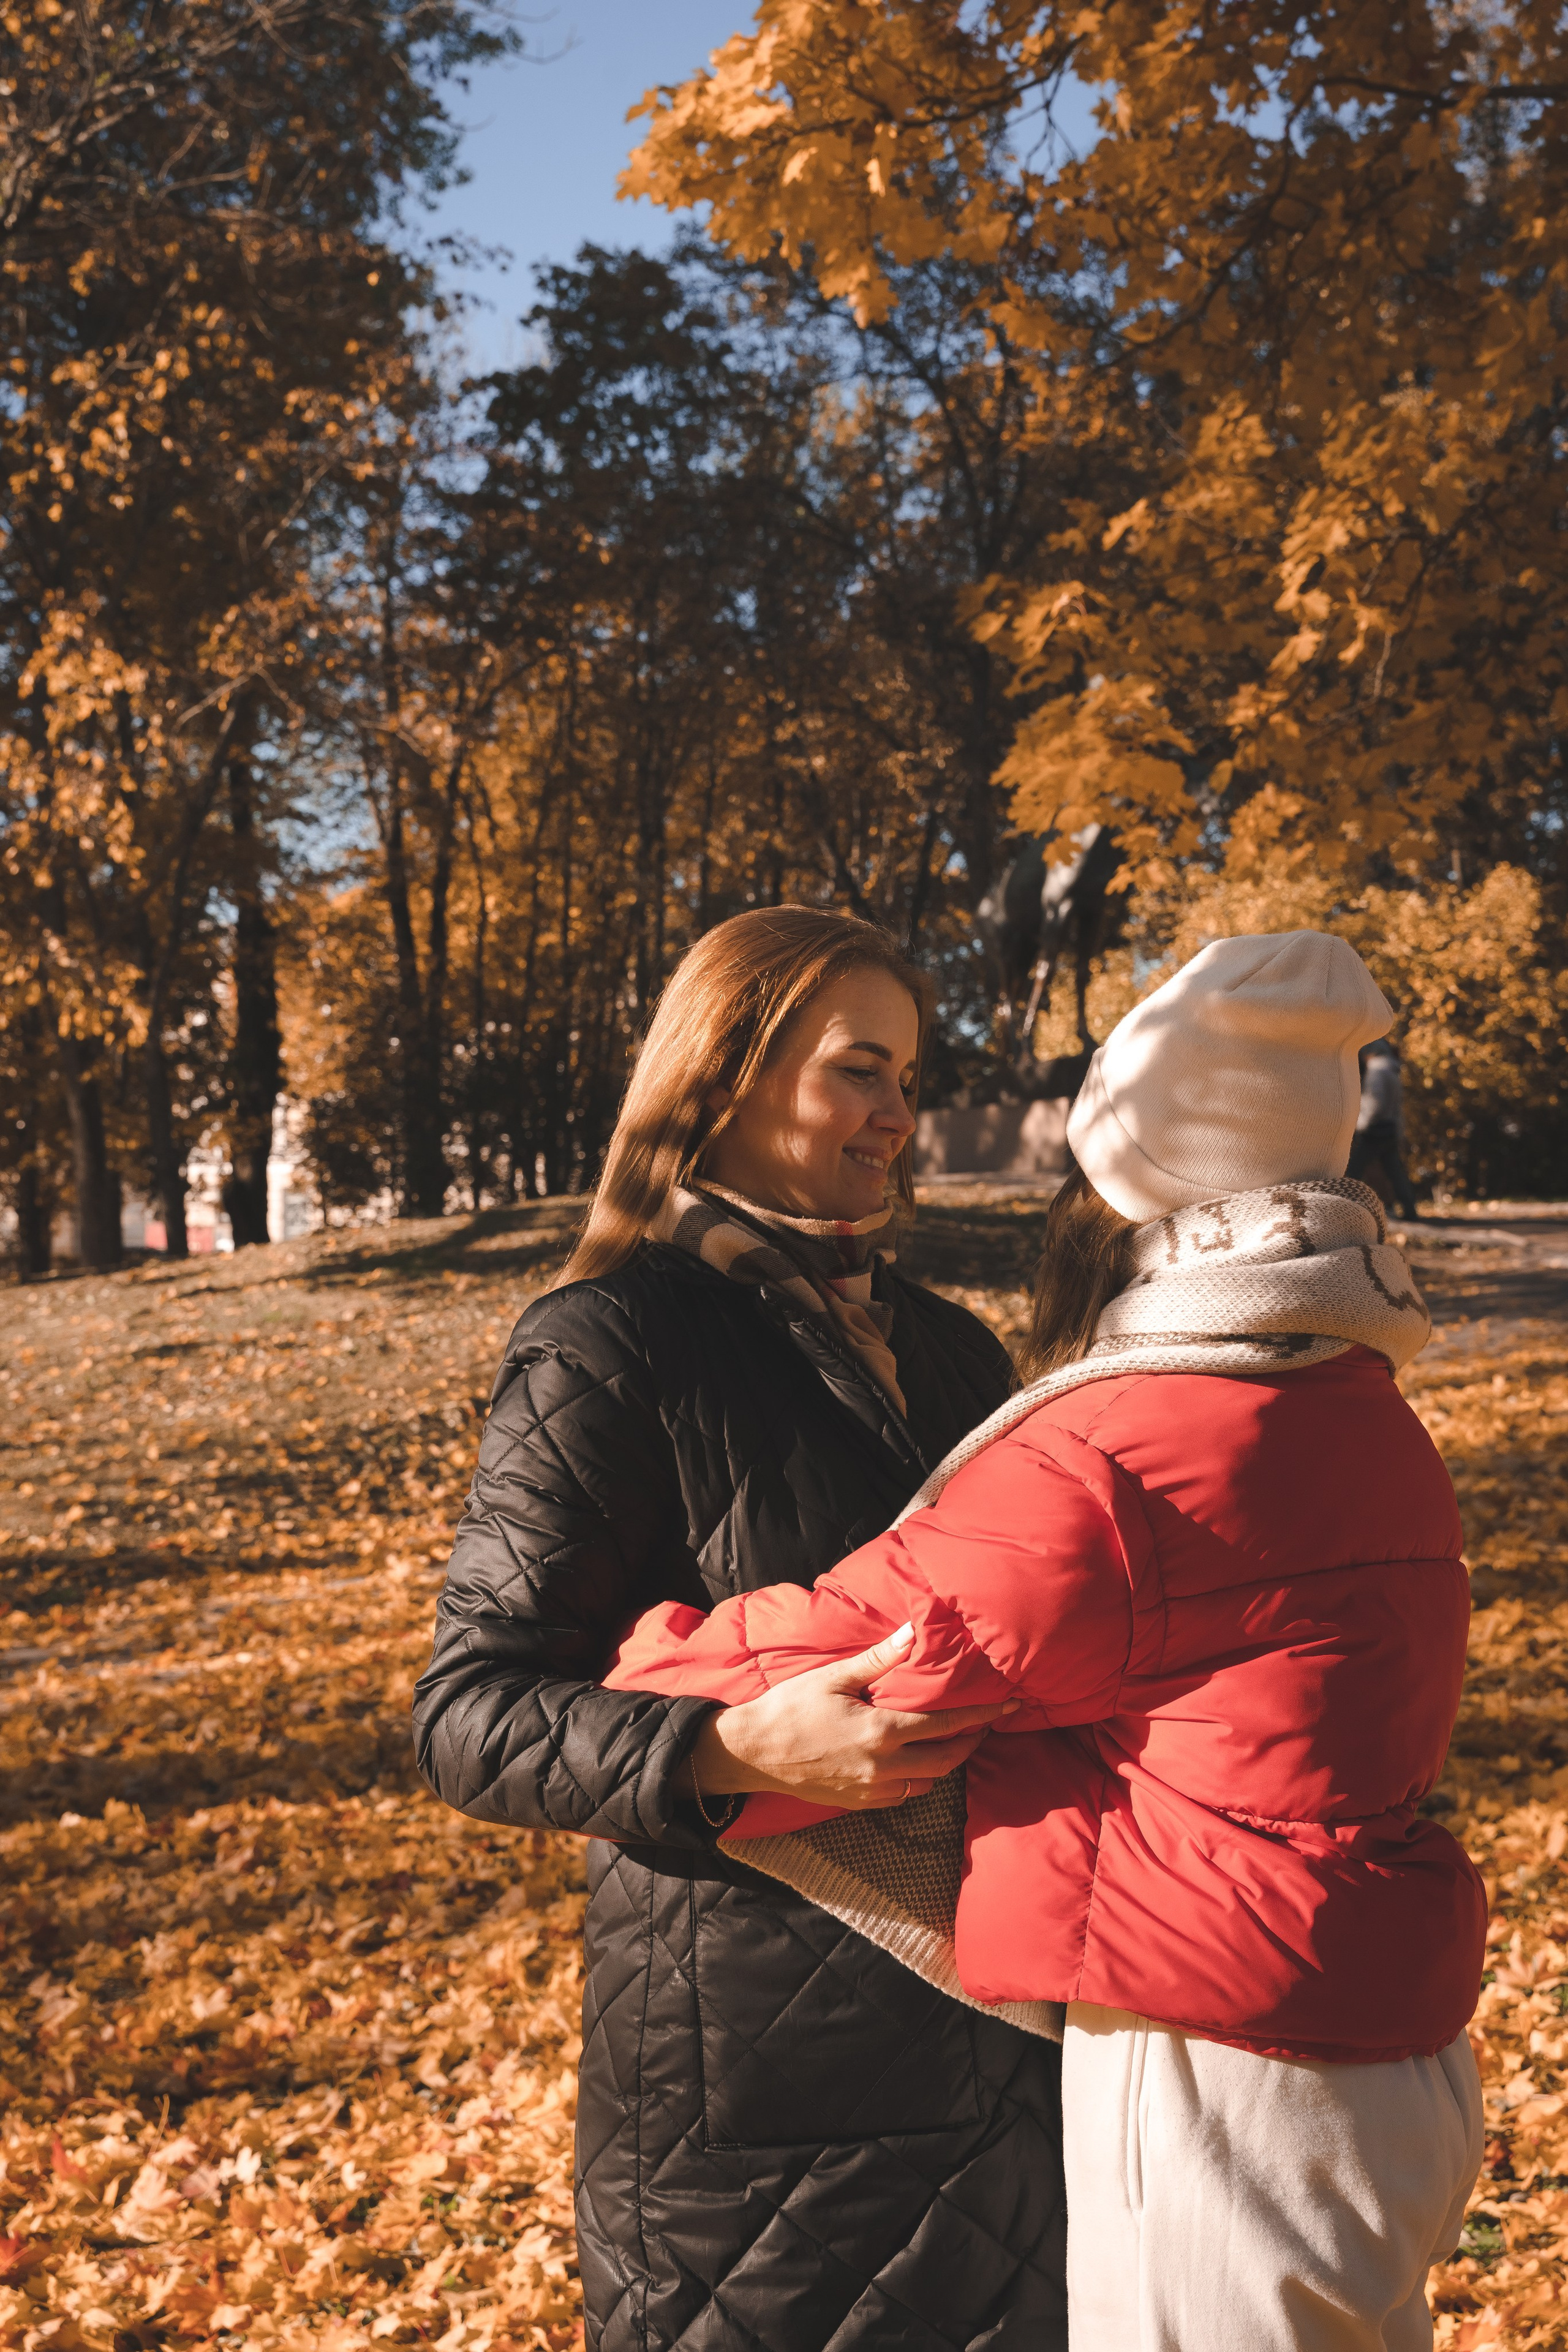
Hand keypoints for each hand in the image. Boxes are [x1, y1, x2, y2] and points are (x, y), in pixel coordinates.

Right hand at [686, 1623, 1017, 1811]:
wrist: (752, 1753)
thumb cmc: (790, 1708)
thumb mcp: (834, 1677)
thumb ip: (879, 1659)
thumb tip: (913, 1632)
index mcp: (881, 1732)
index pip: (947, 1726)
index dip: (983, 1717)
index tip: (1008, 1707)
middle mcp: (884, 1767)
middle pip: (947, 1760)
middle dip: (972, 1742)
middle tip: (987, 1724)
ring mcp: (872, 1790)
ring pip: (928, 1781)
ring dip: (947, 1762)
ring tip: (955, 1740)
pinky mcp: (859, 1803)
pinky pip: (903, 1794)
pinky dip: (918, 1778)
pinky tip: (916, 1761)